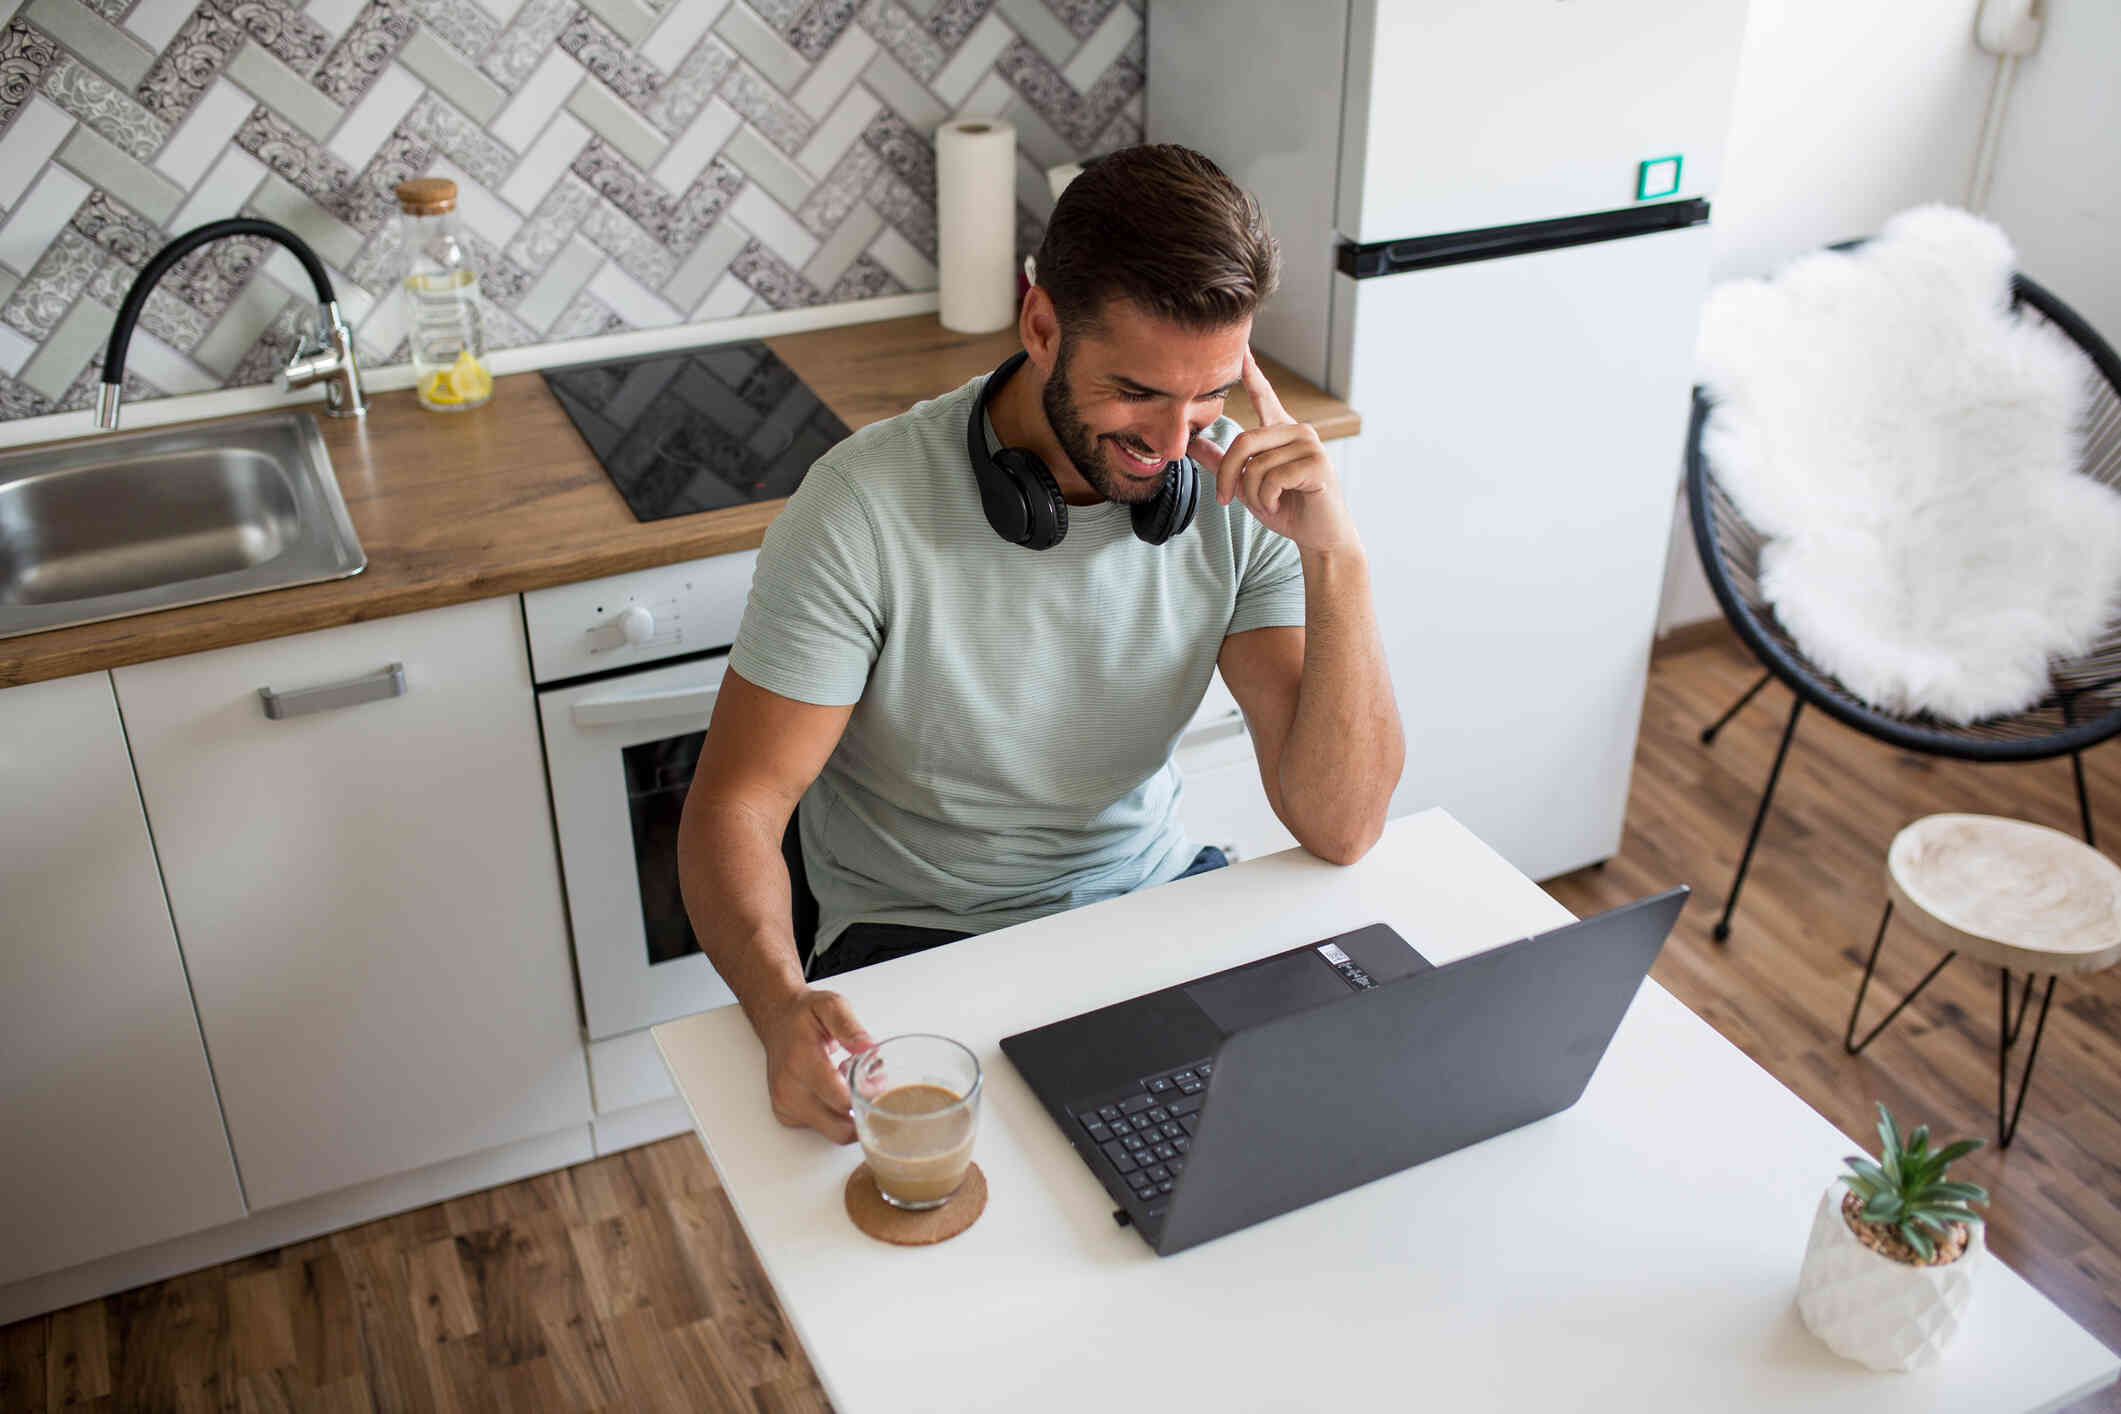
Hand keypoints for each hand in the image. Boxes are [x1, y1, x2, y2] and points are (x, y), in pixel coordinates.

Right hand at [753, 987, 875, 1143]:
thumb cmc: (804, 1016)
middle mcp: (790, 1090)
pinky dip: (837, 1116)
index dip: (867, 1096)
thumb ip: (849, 1026)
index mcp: (801, 1062)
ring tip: (855, 1085)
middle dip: (864, 1113)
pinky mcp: (787, 1116)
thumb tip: (869, 1048)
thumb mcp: (830, 1006)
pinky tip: (838, 1091)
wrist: (776, 1023)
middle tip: (874, 1087)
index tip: (879, 1080)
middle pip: (839, 1128)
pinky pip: (822, 1129)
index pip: (840, 1099)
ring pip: (833, 1132)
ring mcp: (786, 1106)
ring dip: (852, 1115)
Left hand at [1189, 348, 1357, 552]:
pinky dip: (1267, 500)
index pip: (1263, 395)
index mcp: (1280, 431)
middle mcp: (1297, 430)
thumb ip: (1222, 461)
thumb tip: (1191, 444)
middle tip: (1225, 499)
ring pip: (1256, 466)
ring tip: (1267, 503)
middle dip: (1227, 476)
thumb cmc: (1286, 506)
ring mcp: (1310, 445)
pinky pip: (1272, 479)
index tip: (1241, 347)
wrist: (1318, 534)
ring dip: (1252, 495)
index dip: (1251, 372)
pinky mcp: (1318, 464)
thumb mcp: (1246, 483)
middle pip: (1243, 441)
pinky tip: (1281, 504)